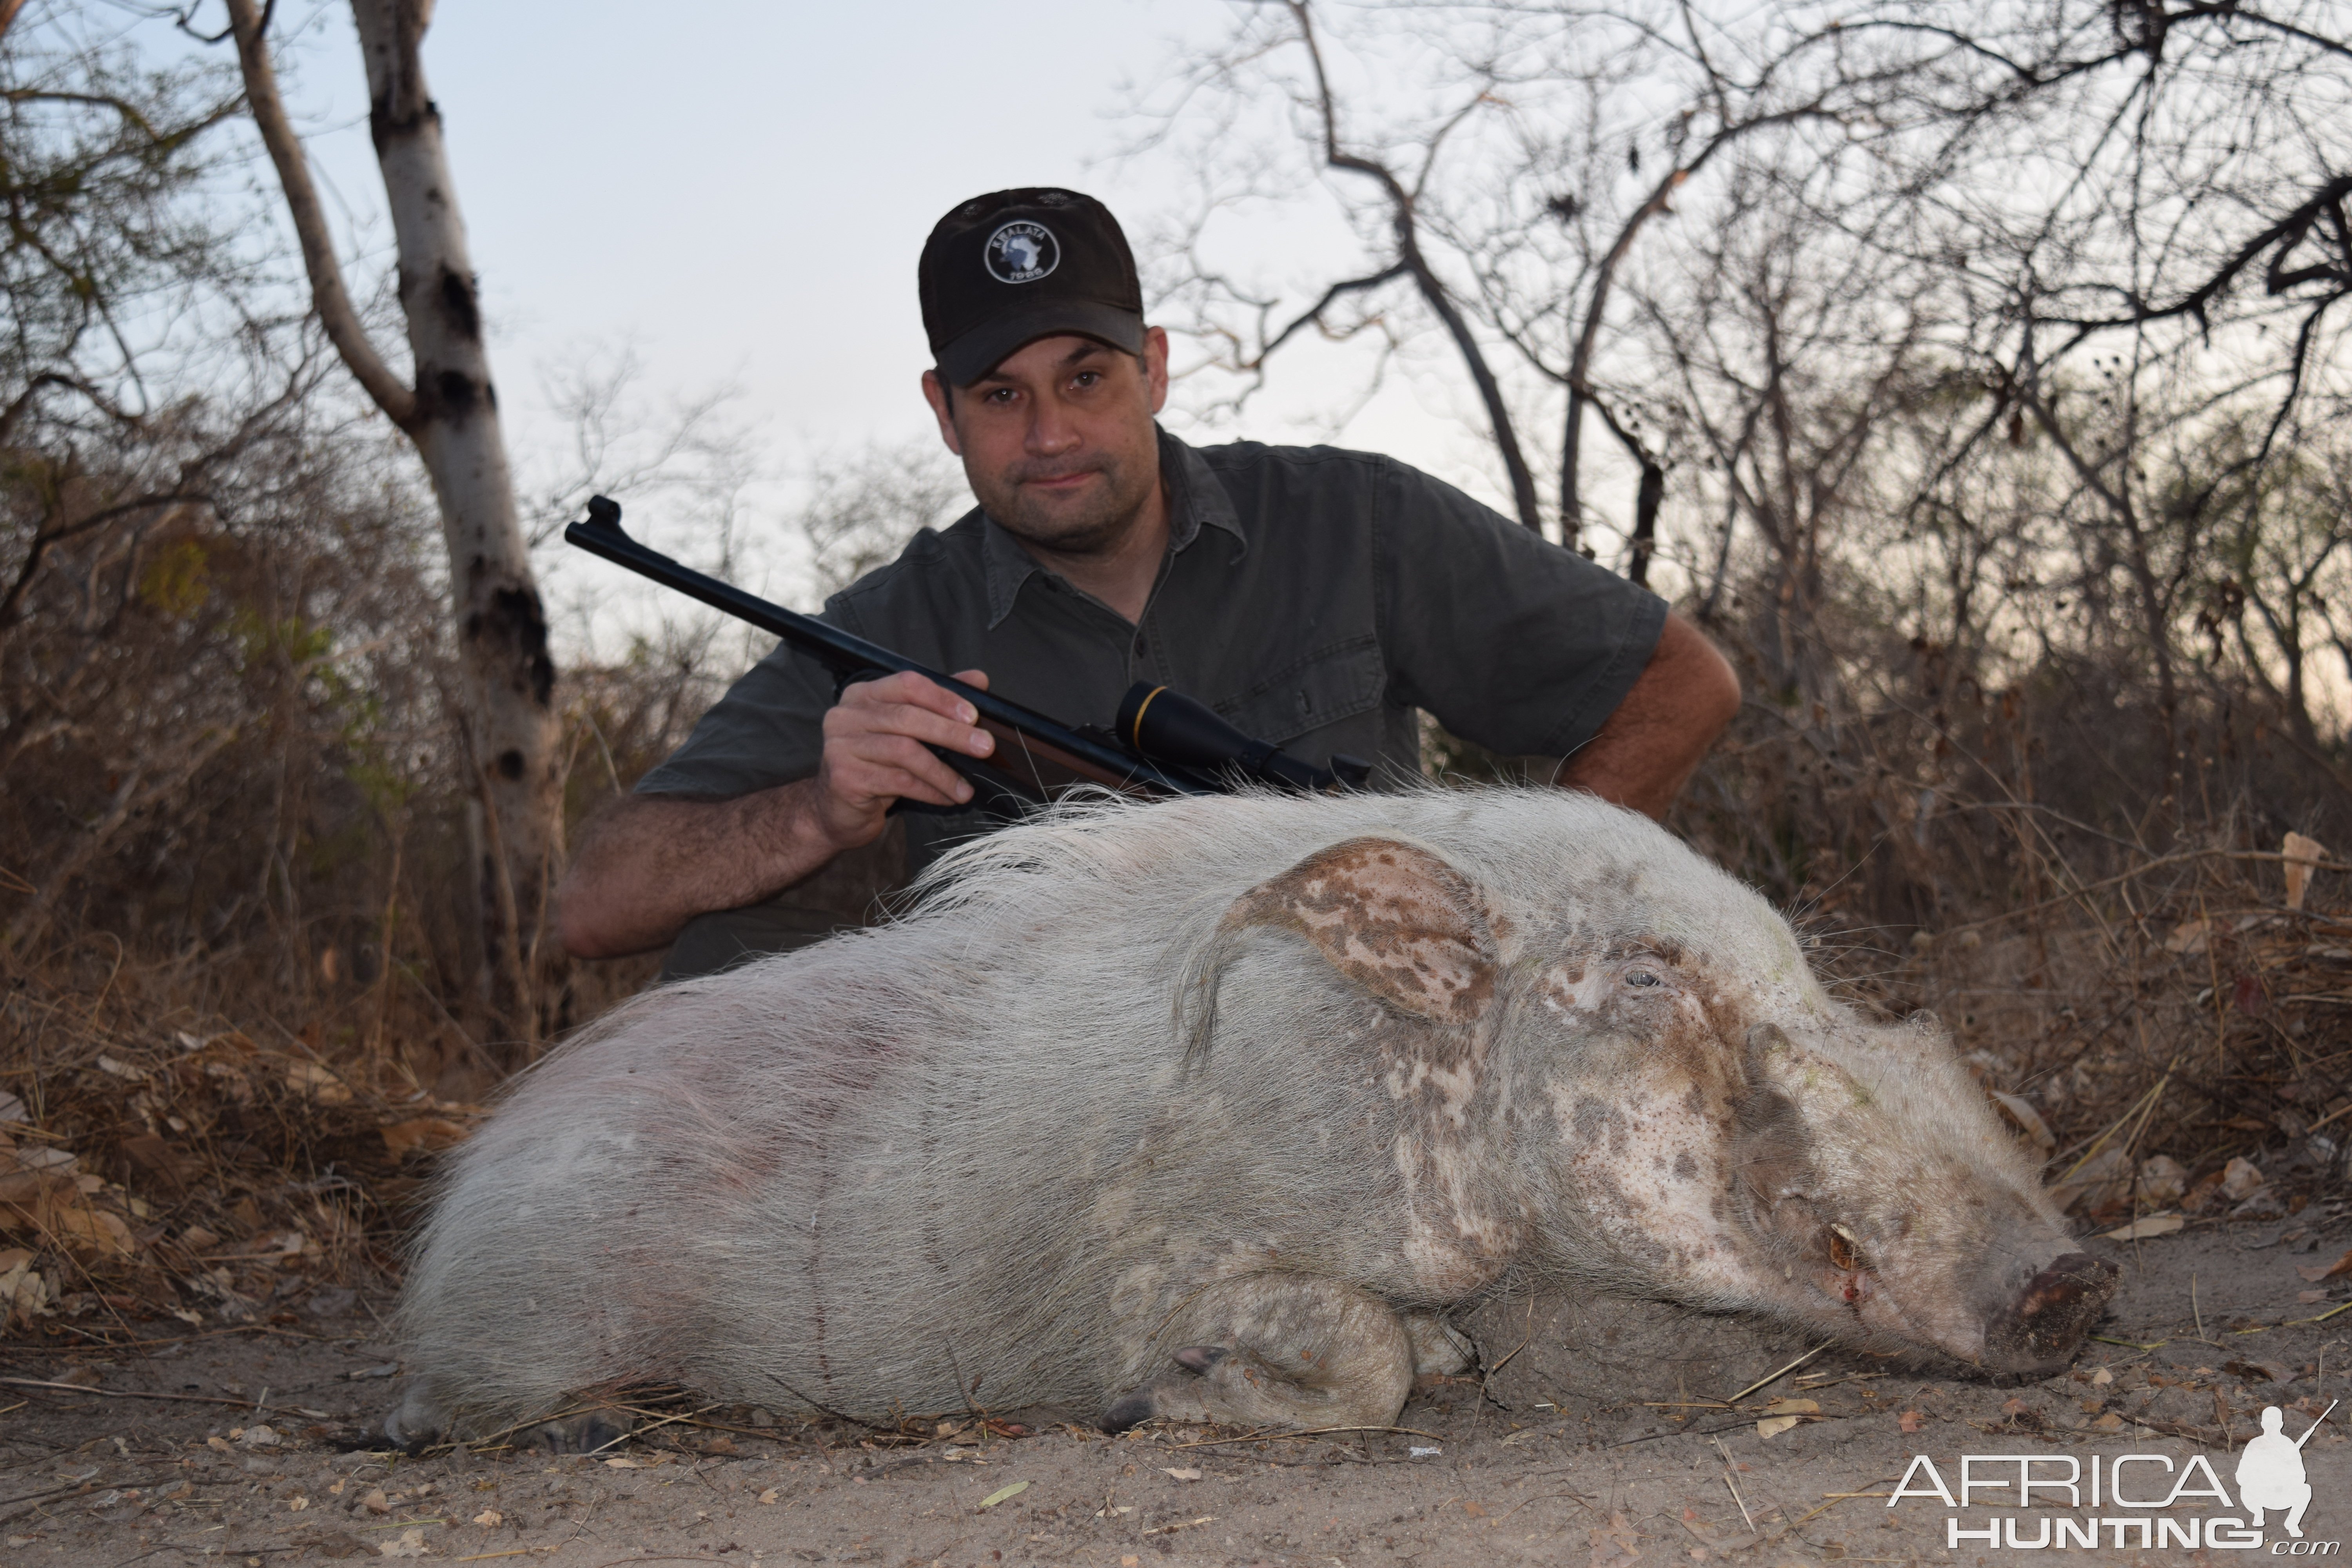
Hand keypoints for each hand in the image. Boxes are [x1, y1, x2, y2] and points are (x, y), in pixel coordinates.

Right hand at [808, 669, 994, 849]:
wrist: (837, 809)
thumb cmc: (875, 764)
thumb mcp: (905, 730)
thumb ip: (937, 702)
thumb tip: (978, 679)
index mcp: (863, 694)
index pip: (907, 684)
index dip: (943, 697)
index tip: (973, 716)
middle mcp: (847, 715)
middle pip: (907, 717)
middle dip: (952, 733)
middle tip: (984, 748)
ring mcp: (841, 746)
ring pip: (905, 751)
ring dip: (943, 771)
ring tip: (966, 787)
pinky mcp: (844, 777)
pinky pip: (898, 781)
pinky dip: (929, 790)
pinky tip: (946, 797)